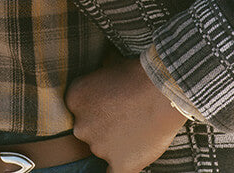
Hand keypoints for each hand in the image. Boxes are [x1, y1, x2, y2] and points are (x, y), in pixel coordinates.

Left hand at [65, 58, 186, 172]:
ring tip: (136, 127)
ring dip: (116, 142)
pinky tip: (128, 158)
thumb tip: (97, 92)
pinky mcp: (120, 165)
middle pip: (89, 131)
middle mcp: (81, 126)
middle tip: (123, 116)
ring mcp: (99, 148)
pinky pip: (114, 172)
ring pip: (103, 149)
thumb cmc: (136, 76)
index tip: (109, 105)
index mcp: (74, 99)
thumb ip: (94, 88)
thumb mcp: (104, 72)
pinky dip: (121, 165)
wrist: (161, 92)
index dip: (96, 108)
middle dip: (102, 126)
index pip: (79, 110)